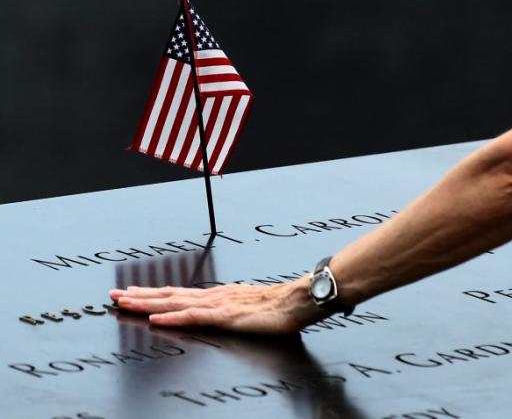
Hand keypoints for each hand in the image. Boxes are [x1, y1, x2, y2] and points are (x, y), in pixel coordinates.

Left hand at [108, 279, 324, 335]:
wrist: (297, 301)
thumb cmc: (278, 307)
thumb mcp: (249, 308)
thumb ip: (232, 311)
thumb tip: (219, 315)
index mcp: (218, 296)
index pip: (178, 294)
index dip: (153, 294)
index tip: (131, 293)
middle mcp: (213, 297)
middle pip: (169, 295)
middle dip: (140, 296)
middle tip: (114, 295)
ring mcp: (218, 305)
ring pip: (175, 303)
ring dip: (147, 303)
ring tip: (124, 303)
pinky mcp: (226, 317)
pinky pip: (193, 317)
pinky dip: (172, 317)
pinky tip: (155, 318)